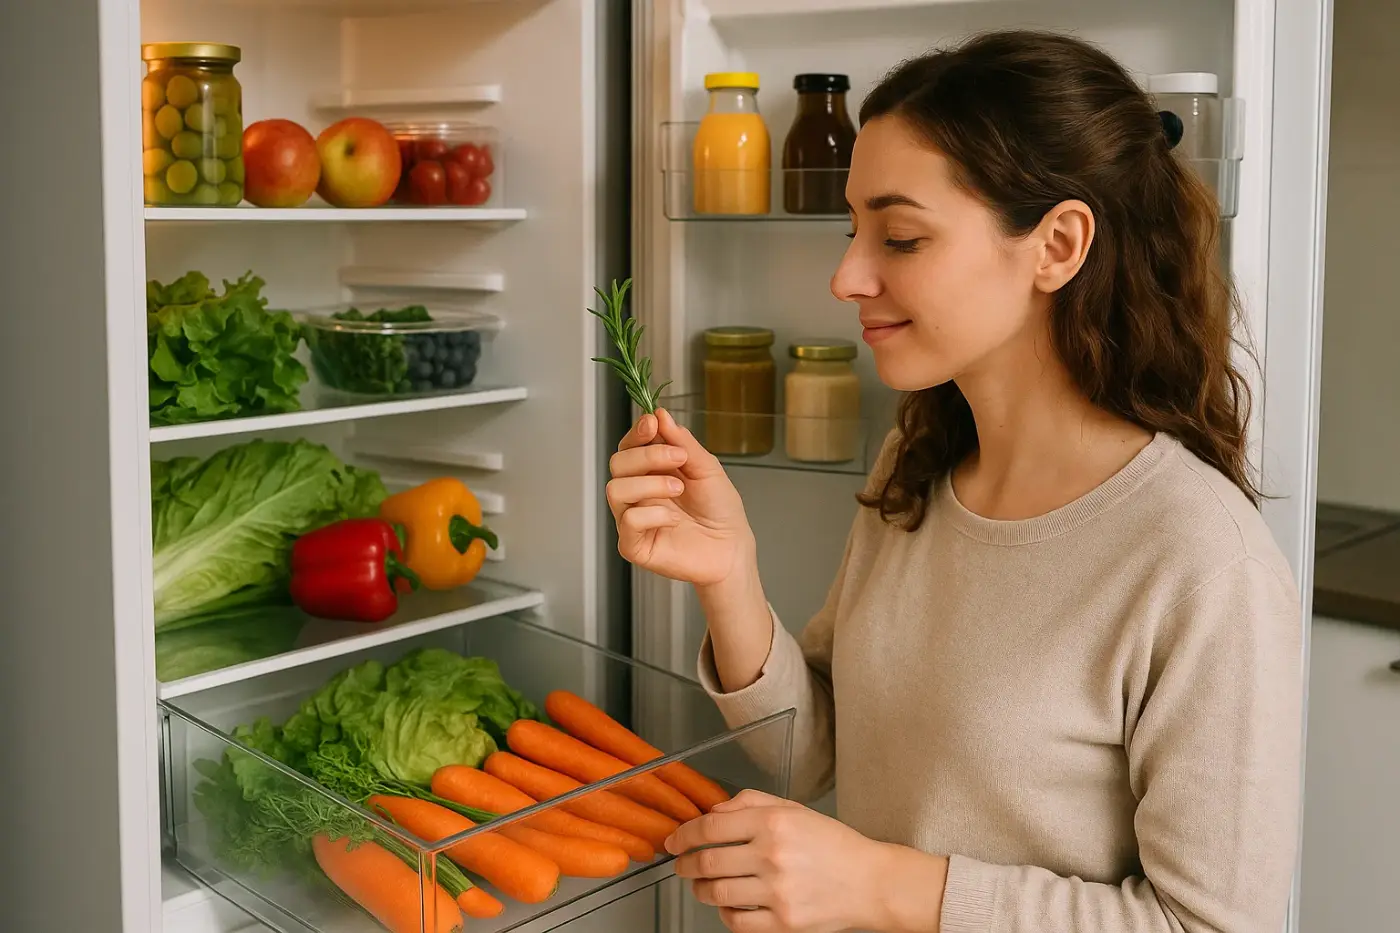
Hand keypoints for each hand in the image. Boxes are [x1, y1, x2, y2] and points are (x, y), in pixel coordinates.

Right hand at [607, 408, 753, 585]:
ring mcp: (633, 519)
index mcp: (652, 472)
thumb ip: (682, 443)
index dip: (637, 432)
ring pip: (616, 490)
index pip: (629, 446)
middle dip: (647, 454)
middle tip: (679, 459)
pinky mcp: (634, 545)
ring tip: (679, 489)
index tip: (652, 423)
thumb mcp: (707, 468)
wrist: (732, 548)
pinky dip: (654, 514)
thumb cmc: (720, 511)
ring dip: (650, 483)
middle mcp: (638, 493)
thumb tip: (661, 415)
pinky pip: (629, 521)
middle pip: (617, 463)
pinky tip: (675, 519)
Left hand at [665, 790, 945, 932]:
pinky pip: (736, 922)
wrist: (872, 883)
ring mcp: (778, 893)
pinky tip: (729, 905)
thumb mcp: (794, 809)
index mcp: (774, 822)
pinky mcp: (784, 924)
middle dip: (685, 864)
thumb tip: (713, 811)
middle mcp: (773, 856)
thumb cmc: (834, 845)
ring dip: (701, 889)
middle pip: (706, 861)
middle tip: (682, 865)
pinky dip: (724, 914)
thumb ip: (750, 803)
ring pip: (716, 893)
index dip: (683, 834)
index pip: (710, 827)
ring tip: (703, 885)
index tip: (674, 840)